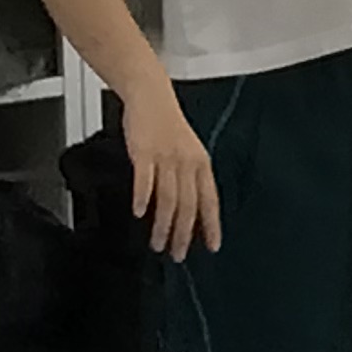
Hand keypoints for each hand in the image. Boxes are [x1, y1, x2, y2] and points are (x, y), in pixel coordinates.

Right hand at [122, 90, 219, 258]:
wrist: (151, 97)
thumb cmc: (168, 127)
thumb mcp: (188, 152)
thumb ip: (190, 180)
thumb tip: (193, 210)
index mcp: (201, 164)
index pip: (210, 200)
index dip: (212, 225)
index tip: (212, 246)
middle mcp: (187, 162)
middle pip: (189, 205)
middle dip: (184, 233)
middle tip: (178, 253)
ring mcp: (166, 157)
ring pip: (168, 197)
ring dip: (163, 224)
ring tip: (158, 243)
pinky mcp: (145, 151)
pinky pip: (145, 178)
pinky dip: (143, 197)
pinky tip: (139, 212)